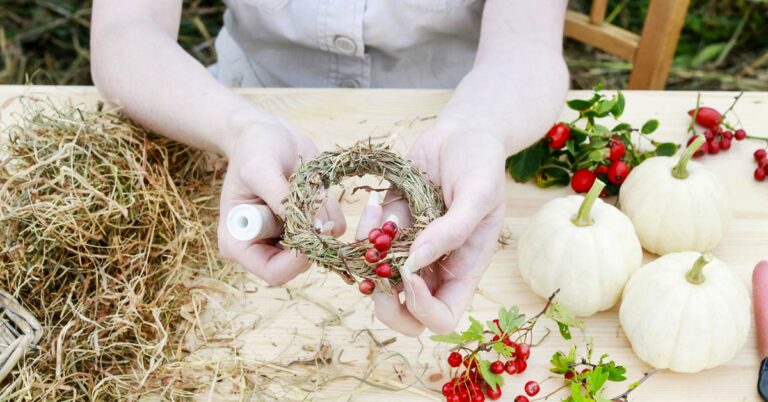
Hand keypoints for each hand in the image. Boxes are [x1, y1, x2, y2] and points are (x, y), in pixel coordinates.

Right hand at [218, 120, 345, 284]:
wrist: (266, 133)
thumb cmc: (253, 148)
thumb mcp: (260, 169)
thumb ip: (282, 200)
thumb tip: (311, 226)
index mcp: (240, 242)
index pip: (274, 272)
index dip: (298, 260)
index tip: (314, 230)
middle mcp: (265, 246)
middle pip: (300, 265)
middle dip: (314, 235)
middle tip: (313, 199)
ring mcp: (289, 237)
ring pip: (322, 246)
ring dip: (322, 214)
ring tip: (304, 182)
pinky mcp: (309, 225)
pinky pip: (333, 227)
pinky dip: (331, 206)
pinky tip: (313, 184)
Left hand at [358, 128, 506, 335]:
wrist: (462, 134)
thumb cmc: (481, 163)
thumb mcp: (479, 193)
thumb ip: (452, 230)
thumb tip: (414, 263)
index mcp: (463, 271)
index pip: (442, 318)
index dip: (423, 308)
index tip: (410, 272)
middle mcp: (434, 269)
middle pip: (405, 316)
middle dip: (386, 305)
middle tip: (375, 274)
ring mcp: (408, 250)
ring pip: (378, 283)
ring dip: (368, 260)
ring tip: (378, 216)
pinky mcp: (389, 228)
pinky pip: (367, 245)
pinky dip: (364, 230)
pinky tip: (375, 204)